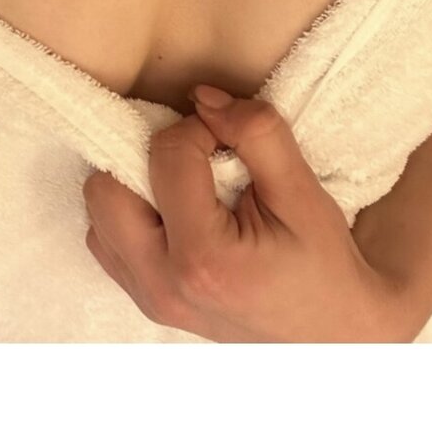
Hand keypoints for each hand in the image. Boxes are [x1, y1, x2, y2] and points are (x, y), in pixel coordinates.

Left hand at [82, 84, 415, 341]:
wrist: (333, 334)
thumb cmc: (323, 266)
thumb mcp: (303, 192)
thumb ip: (257, 135)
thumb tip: (204, 98)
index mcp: (203, 257)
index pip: (166, 157)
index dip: (198, 128)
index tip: (230, 139)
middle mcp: (161, 283)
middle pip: (106, 188)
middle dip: (149, 155)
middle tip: (198, 157)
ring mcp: (148, 299)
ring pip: (98, 215)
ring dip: (134, 184)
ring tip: (188, 185)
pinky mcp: (145, 301)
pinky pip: (107, 242)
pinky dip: (132, 213)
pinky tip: (177, 211)